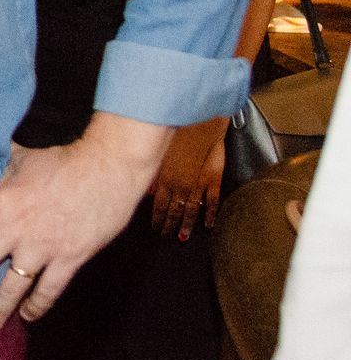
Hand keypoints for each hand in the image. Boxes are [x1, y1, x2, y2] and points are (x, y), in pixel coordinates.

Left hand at [0, 113, 168, 335]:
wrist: (112, 166)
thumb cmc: (66, 156)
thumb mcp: (25, 157)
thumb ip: (3, 173)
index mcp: (1, 199)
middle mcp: (17, 227)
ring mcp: (43, 246)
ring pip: (13, 288)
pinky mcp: (71, 258)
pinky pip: (49, 290)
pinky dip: (38, 306)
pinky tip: (28, 317)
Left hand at [149, 117, 226, 239]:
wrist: (199, 122)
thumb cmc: (177, 133)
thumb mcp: (159, 152)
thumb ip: (152, 173)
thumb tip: (146, 189)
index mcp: (165, 177)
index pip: (158, 204)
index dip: (157, 218)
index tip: (155, 227)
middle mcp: (179, 184)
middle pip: (173, 210)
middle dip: (168, 225)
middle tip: (166, 236)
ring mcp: (197, 183)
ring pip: (190, 210)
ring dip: (186, 225)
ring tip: (183, 237)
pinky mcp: (213, 179)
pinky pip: (212, 202)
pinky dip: (210, 215)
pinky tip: (208, 225)